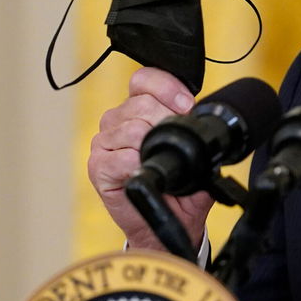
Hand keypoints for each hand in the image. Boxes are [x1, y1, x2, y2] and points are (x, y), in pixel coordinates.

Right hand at [88, 67, 213, 251]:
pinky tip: (145, 173)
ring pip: (132, 128)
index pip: (144, 80)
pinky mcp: (97, 167)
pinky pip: (120, 157)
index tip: (187, 105)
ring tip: (160, 162)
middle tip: (178, 143)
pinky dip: (138, 165)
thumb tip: (203, 119)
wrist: (172, 220)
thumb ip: (196, 131)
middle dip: (166, 120)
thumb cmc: (181, 185)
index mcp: (138, 109)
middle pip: (140, 103)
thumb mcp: (195, 152)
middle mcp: (117, 121)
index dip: (167, 87)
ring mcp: (104, 143)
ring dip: (152, 146)